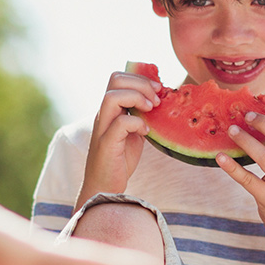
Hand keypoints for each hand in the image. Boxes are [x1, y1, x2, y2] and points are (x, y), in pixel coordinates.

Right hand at [78, 69, 161, 205]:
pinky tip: (146, 132)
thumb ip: (142, 115)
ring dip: (137, 98)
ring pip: (112, 96)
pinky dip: (137, 123)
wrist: (105, 186)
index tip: (159, 89)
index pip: (119, 77)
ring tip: (151, 109)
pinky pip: (120, 123)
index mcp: (111, 108)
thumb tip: (161, 101)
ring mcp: (103, 127)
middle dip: (141, 83)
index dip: (141, 77)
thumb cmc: (120, 159)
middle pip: (115, 79)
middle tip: (157, 99)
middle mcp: (104, 114)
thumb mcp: (135, 131)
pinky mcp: (106, 144)